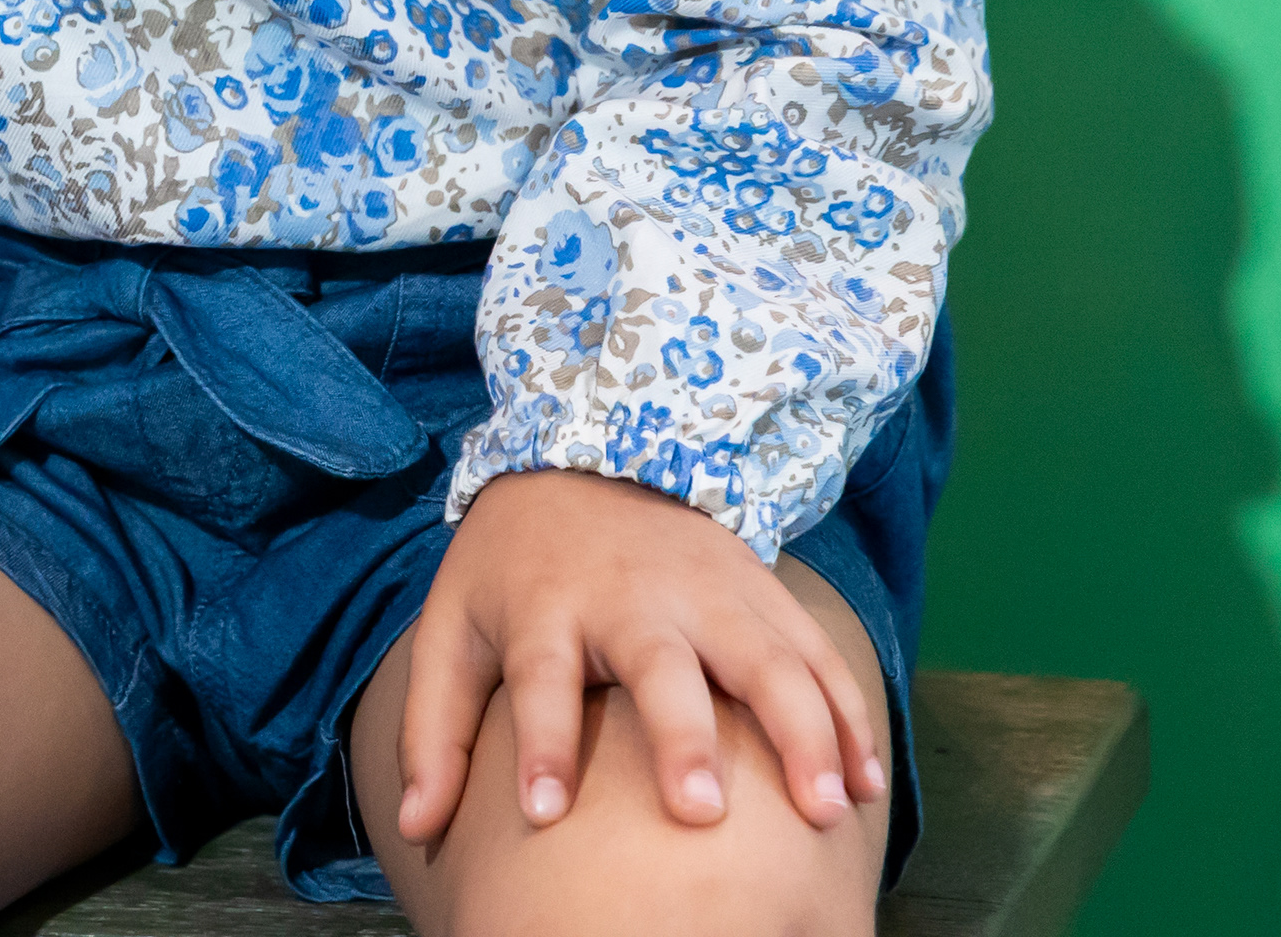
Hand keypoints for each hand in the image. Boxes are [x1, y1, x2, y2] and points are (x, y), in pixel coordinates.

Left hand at [393, 468, 884, 847]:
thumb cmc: (513, 569)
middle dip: (681, 736)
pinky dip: (847, 717)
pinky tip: (868, 786)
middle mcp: (629, 596)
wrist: (587, 452)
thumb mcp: (454, 627)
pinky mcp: (761, 592)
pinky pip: (814, 655)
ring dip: (798, 732)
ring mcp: (705, 590)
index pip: (538, 678)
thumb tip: (412, 829)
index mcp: (546, 606)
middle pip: (659, 664)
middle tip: (700, 810)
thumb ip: (435, 730)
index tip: (543, 812)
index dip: (538, 743)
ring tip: (825, 810)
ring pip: (761, 659)